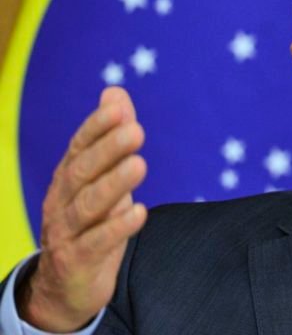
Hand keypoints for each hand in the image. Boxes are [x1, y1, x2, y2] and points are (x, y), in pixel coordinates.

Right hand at [16, 87, 147, 331]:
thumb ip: (111, 138)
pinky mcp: (77, 261)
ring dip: (114, 184)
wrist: (66, 286)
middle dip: (108, 149)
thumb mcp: (102, 179)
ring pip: (87, 205)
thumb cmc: (90, 223)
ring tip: (140, 165)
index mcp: (68, 178)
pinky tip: (139, 212)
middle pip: (82, 171)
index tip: (120, 108)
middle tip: (136, 131)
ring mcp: (66, 232)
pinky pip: (96, 243)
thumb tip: (115, 92)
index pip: (79, 147)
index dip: (97, 127)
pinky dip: (117, 227)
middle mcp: (62, 200)